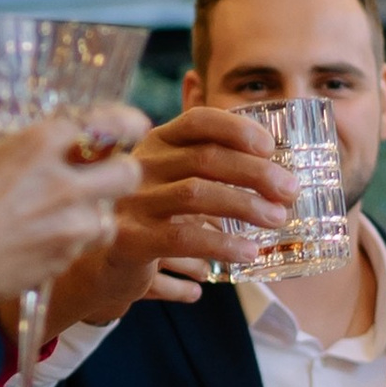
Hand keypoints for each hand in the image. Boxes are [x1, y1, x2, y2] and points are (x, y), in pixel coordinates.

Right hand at [0, 118, 143, 309]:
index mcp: (37, 146)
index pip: (105, 123)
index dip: (125, 121)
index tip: (130, 123)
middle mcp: (63, 185)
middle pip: (128, 173)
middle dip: (122, 168)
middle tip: (105, 169)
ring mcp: (67, 229)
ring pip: (109, 217)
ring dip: (97, 211)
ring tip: (70, 210)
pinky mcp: (60, 262)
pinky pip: (85, 247)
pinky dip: (75, 240)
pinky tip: (47, 235)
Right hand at [43, 106, 299, 327]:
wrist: (94, 266)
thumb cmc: (147, 220)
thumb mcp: (171, 185)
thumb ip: (208, 171)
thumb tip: (277, 174)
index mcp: (155, 144)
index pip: (198, 121)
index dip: (237, 129)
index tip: (271, 147)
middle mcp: (141, 165)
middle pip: (206, 158)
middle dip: (256, 173)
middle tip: (290, 191)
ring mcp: (132, 201)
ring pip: (198, 195)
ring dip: (246, 206)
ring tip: (277, 220)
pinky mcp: (129, 239)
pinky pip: (184, 237)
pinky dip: (223, 244)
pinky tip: (248, 253)